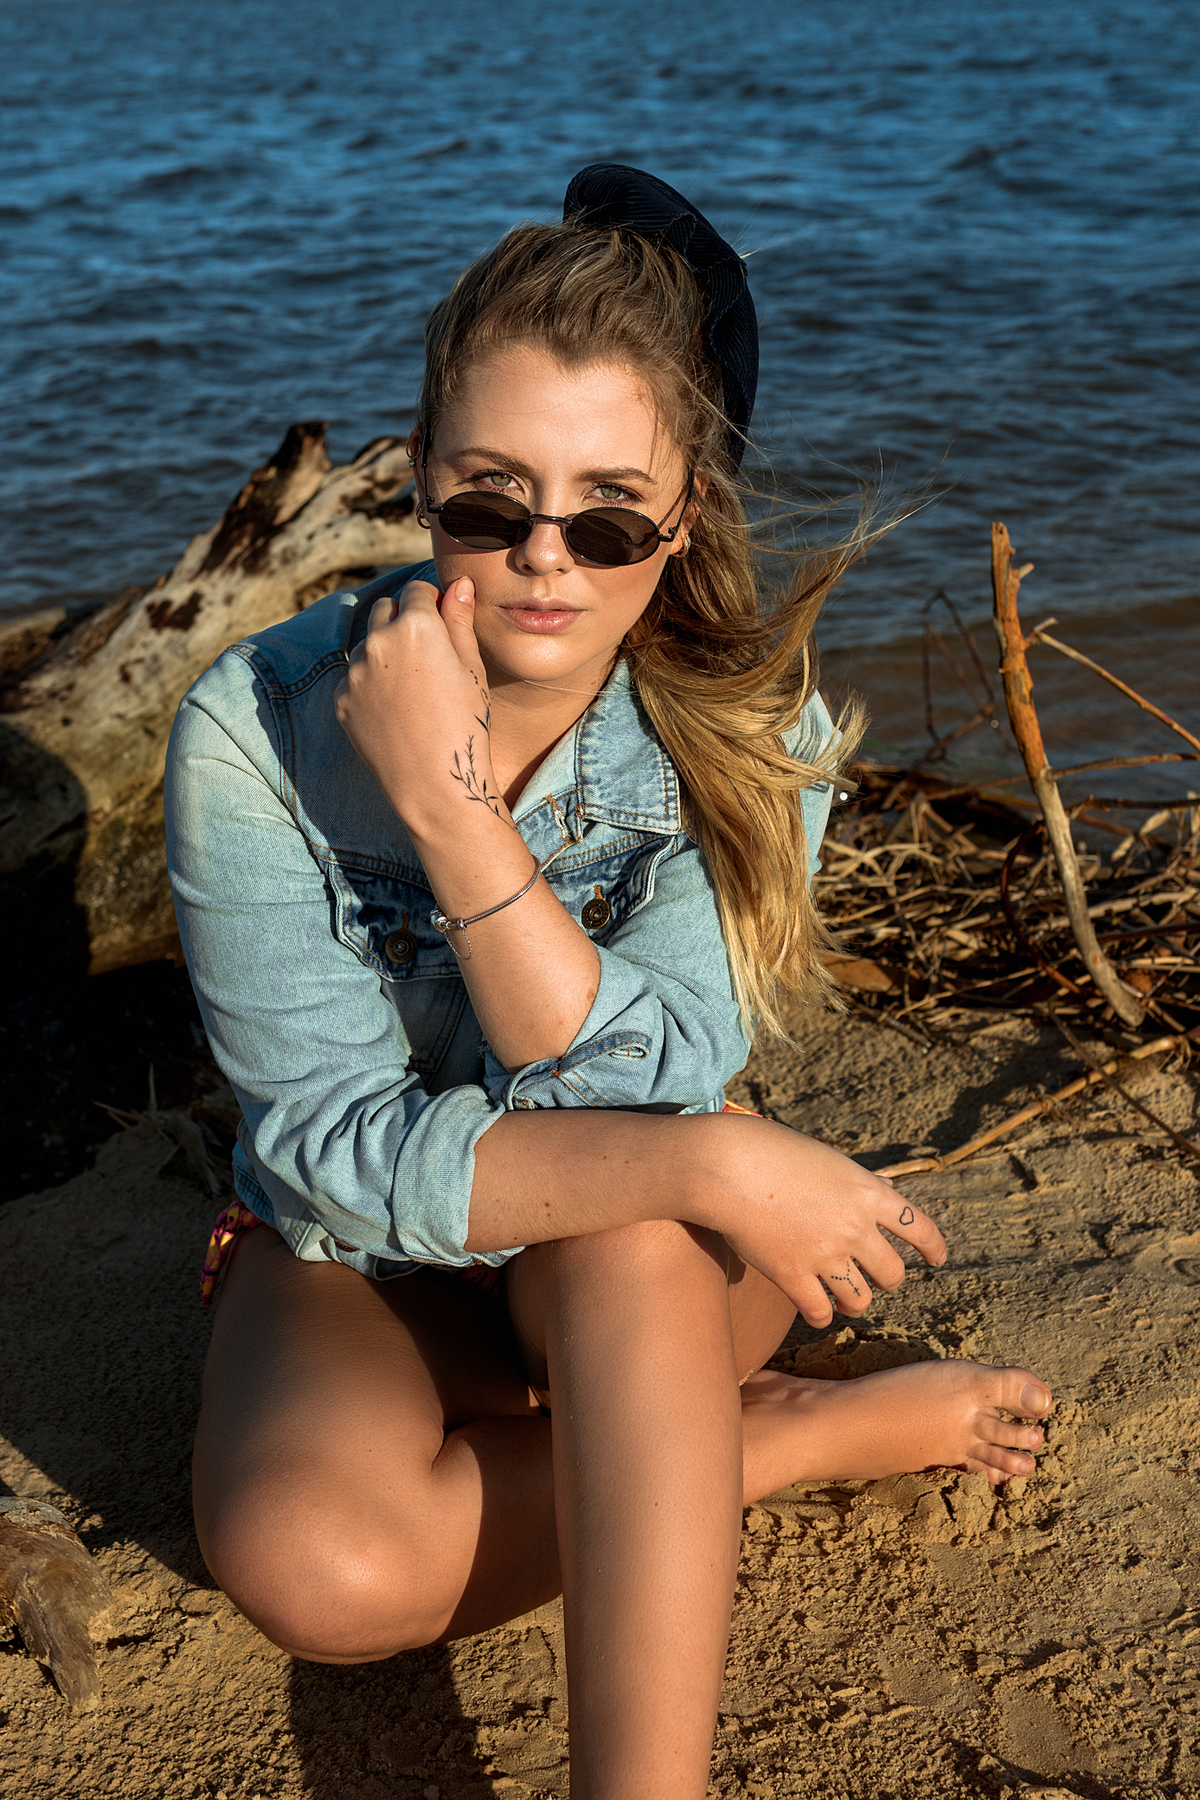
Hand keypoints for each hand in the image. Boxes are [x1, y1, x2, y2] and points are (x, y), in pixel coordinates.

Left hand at [334, 577, 505, 836]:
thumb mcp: (472, 668)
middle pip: (385, 609)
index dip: (434, 605)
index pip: (418, 590)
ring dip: (385, 653)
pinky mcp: (341, 700)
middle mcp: (378, 641)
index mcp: (416, 626)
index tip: (442, 627)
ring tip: (412, 690)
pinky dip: (371, 686)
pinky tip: (395, 713)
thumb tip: (459, 584)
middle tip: (427, 658)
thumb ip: (460, 620)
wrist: (435, 784)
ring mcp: (354, 672)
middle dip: (403, 622)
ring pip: (368, 644)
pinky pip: (355, 679)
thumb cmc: (465, 724)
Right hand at [699, 1115, 945, 1326]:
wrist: (726, 1166)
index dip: (933, 1247)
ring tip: (846, 1301)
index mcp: (867, 1192)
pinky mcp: (792, 1276)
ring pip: (860, 1300)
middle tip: (874, 1279)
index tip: (937, 1260)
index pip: (918, 1226)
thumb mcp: (826, 1158)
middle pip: (892, 1274)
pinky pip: (819, 1312)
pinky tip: (815, 1313)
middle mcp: (854, 1227)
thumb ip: (858, 1180)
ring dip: (855, 1303)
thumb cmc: (769, 1150)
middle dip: (886, 1280)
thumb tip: (888, 1190)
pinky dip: (820, 1316)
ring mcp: (824, 1254)